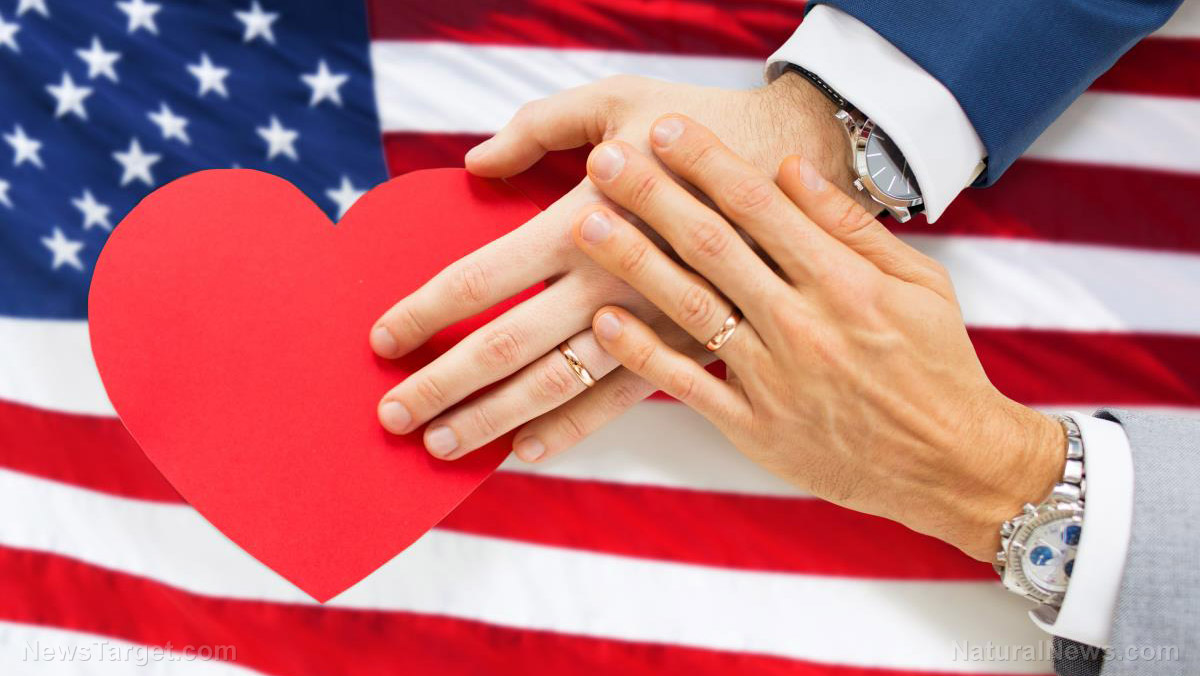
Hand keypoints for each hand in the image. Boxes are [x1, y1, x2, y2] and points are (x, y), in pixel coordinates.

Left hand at [370, 73, 861, 462]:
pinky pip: (618, 402)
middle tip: (389, 417)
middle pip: (505, 347)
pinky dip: (569, 430)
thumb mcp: (619, 102)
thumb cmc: (704, 126)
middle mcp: (608, 283)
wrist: (804, 166)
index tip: (380, 340)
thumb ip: (539, 127)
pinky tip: (526, 451)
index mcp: (583, 219)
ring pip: (555, 388)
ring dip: (492, 421)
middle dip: (442, 386)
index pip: (480, 278)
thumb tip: (474, 164)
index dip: (425, 312)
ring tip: (441, 447)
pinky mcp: (687, 349)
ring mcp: (649, 325)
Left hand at [571, 114, 1065, 561]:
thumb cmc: (937, 364)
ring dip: (634, 263)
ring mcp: (776, 379)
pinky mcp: (757, 429)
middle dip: (655, 197)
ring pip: (691, 310)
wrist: (953, 465)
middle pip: (714, 248)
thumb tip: (789, 167)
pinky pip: (690, 386)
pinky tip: (604, 322)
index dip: (709, 163)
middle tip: (606, 159)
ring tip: (586, 223)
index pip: (762, 207)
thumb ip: (850, 225)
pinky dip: (645, 355)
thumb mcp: (917, 282)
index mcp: (844, 282)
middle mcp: (804, 324)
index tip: (666, 129)